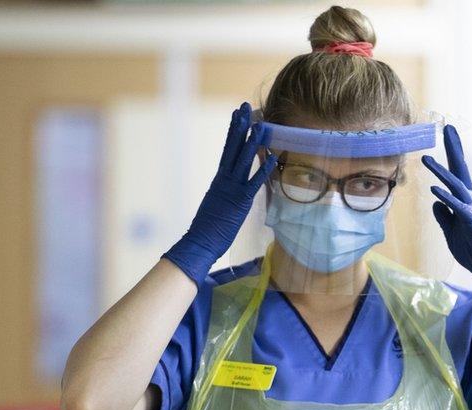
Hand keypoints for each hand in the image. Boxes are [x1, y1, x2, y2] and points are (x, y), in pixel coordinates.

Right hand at [162, 102, 277, 283]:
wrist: (199, 241)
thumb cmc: (208, 227)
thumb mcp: (217, 203)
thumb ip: (224, 191)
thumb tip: (229, 185)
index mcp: (220, 179)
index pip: (228, 149)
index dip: (234, 131)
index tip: (237, 115)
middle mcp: (225, 179)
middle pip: (233, 147)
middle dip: (240, 126)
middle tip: (246, 106)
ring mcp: (232, 188)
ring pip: (243, 160)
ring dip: (253, 142)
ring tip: (261, 125)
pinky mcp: (240, 201)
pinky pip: (254, 182)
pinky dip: (263, 169)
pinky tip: (272, 158)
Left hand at [422, 125, 471, 314]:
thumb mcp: (451, 231)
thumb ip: (444, 216)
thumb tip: (435, 203)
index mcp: (464, 202)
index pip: (456, 173)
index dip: (451, 154)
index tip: (446, 134)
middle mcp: (470, 201)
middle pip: (460, 170)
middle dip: (454, 149)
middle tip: (446, 128)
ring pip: (458, 186)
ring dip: (442, 172)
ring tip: (426, 159)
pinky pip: (459, 208)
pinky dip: (447, 198)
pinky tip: (434, 190)